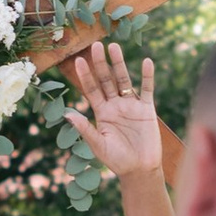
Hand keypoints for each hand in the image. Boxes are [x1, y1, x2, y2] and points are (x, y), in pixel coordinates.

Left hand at [62, 39, 163, 181]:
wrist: (139, 170)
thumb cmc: (116, 160)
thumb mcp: (98, 145)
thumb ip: (85, 129)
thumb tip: (67, 114)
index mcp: (101, 112)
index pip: (91, 90)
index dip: (85, 75)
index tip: (78, 60)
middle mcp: (115, 105)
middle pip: (106, 80)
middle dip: (101, 63)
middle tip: (96, 45)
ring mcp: (131, 106)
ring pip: (124, 80)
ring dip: (120, 64)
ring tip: (115, 47)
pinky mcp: (147, 109)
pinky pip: (147, 89)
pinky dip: (147, 76)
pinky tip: (146, 62)